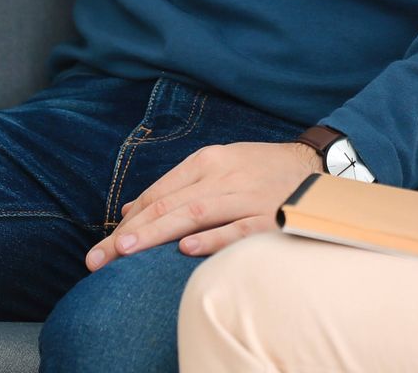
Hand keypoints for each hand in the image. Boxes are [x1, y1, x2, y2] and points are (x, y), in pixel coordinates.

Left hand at [84, 141, 323, 270]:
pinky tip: (187, 249)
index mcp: (208, 161)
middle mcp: (223, 175)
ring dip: (158, 232)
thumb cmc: (261, 171)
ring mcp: (246, 195)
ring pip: (194, 213)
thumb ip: (176, 187)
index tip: (105, 246)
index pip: (159, 193)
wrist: (317, 165)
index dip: (129, 220)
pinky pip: (238, 228)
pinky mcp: (270, 215)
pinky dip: (212, 238)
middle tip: (101, 256)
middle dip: (131, 232)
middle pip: (169, 204)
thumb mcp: (218, 168)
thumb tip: (131, 208)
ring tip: (127, 251)